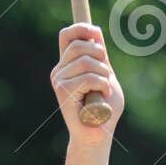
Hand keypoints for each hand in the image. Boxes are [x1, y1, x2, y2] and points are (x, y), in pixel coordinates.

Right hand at [51, 23, 124, 144]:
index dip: (81, 28)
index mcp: (68, 65)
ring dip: (104, 74)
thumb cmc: (104, 110)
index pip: (67, 35)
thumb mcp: (105, 77)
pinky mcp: (63, 91)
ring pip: (86, 61)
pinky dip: (102, 85)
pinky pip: (89, 78)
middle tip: (107, 73)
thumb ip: (100, 58)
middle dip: (100, 54)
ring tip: (105, 89)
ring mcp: (59, 80)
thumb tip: (95, 31)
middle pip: (79, 44)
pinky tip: (103, 96)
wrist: (96, 136)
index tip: (96, 33)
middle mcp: (60, 71)